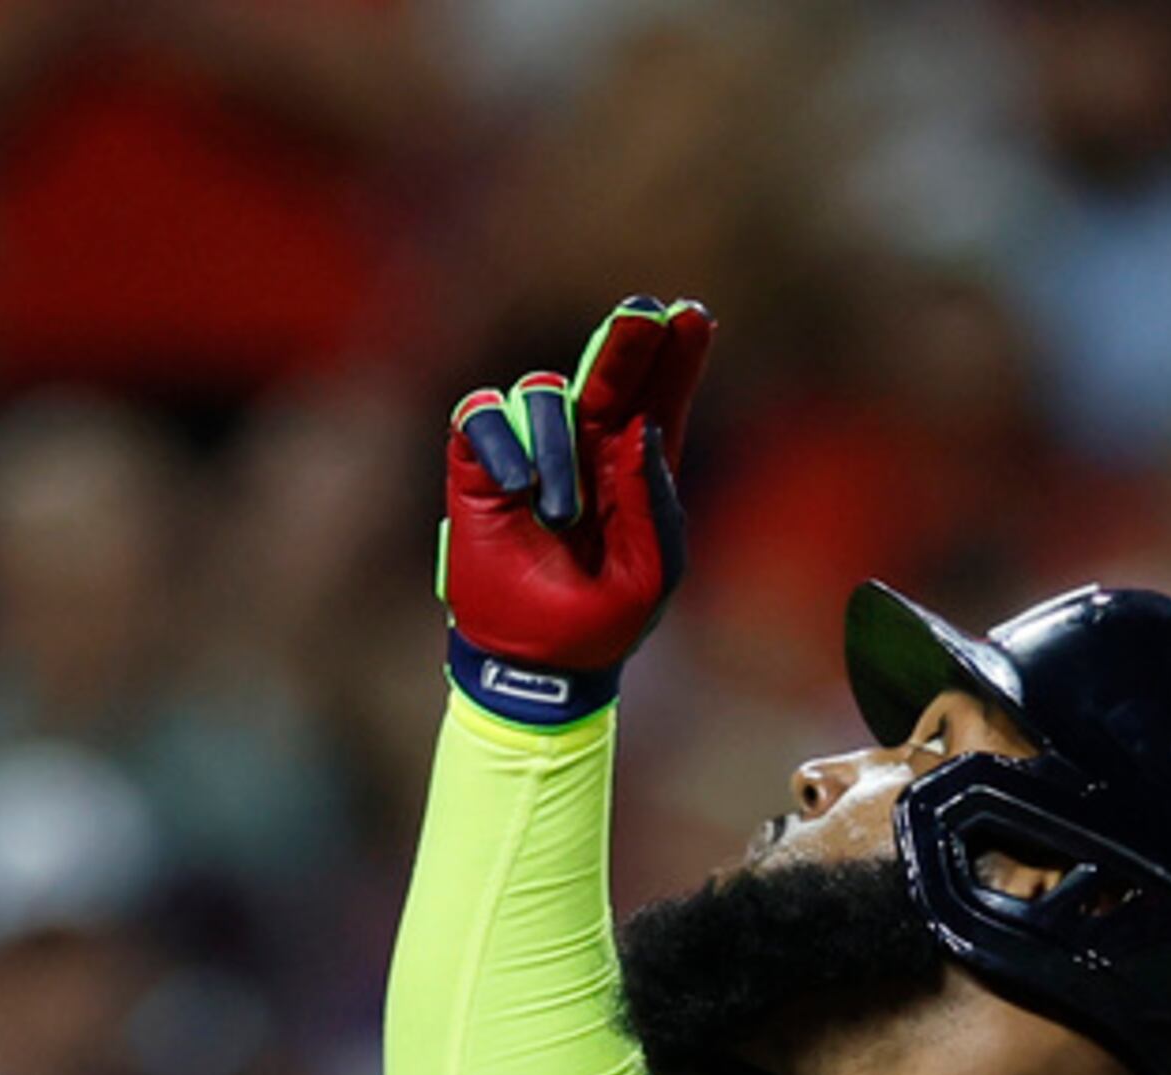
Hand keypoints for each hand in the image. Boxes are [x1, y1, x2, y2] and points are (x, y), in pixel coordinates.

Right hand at [439, 294, 713, 719]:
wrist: (537, 665)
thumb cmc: (603, 621)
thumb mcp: (650, 571)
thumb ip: (651, 501)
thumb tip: (639, 427)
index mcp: (637, 466)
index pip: (660, 394)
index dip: (677, 354)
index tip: (692, 315)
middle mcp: (586, 444)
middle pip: (607, 369)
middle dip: (626, 339)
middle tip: (643, 314)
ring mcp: (530, 450)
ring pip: (543, 392)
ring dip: (556, 447)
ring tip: (559, 515)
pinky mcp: (477, 466)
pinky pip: (482, 414)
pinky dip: (501, 442)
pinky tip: (517, 489)